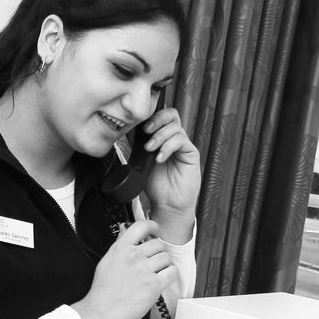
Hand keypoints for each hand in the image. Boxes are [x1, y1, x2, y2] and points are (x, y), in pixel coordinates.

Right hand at [71, 219, 173, 318]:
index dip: (152, 226)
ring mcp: (145, 270)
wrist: (101, 311)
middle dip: (157, 252)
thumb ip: (119, 247)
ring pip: (166, 258)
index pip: (141, 226)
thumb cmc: (102, 292)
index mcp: (121, 249)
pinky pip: (172, 272)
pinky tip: (162, 280)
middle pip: (157, 244)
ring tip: (156, 273)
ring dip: (164, 265)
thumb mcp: (106, 262)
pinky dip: (169, 275)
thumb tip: (126, 234)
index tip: (155, 229)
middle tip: (153, 261)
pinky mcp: (154, 285)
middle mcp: (133, 256)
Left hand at [135, 107, 200, 231]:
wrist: (167, 204)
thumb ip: (137, 145)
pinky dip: (168, 147)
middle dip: (157, 119)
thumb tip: (126, 130)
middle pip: (171, 114)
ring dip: (159, 136)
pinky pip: (181, 141)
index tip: (138, 126)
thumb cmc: (155, 185)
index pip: (160, 116)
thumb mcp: (141, 161)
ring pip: (175, 127)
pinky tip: (160, 158)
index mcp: (162, 138)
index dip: (150, 116)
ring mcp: (183, 145)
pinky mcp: (191, 154)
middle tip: (146, 131)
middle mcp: (174, 139)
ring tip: (150, 150)